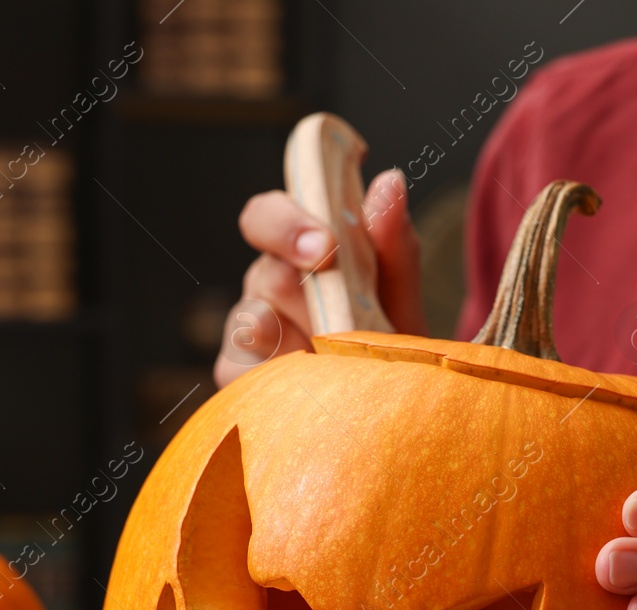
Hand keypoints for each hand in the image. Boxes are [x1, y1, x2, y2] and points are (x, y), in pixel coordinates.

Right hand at [214, 169, 425, 388]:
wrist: (388, 400)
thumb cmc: (388, 340)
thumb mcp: (400, 295)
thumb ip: (394, 244)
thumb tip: (389, 183)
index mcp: (297, 249)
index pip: (266, 216)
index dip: (287, 224)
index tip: (325, 247)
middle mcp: (266, 283)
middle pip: (265, 274)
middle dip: (311, 300)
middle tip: (345, 324)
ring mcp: (247, 329)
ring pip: (253, 324)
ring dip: (304, 343)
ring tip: (340, 362)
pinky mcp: (236, 373)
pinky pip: (242, 371)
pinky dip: (281, 380)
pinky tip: (313, 388)